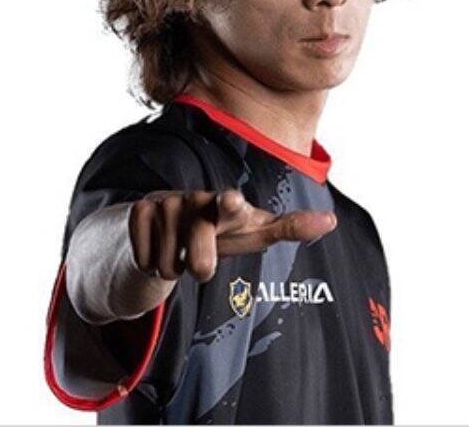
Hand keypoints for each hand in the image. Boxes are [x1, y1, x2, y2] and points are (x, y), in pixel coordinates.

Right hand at [128, 188, 336, 281]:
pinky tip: (158, 248)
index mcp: (226, 205)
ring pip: (169, 265)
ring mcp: (164, 203)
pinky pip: (145, 260)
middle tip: (201, 265)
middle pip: (200, 257)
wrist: (167, 230)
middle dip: (201, 267)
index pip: (231, 208)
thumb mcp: (252, 233)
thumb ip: (289, 227)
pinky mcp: (136, 211)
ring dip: (175, 268)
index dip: (232, 207)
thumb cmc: (220, 232)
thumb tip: (332, 220)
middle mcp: (195, 199)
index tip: (232, 202)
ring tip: (180, 252)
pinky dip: (151, 264)